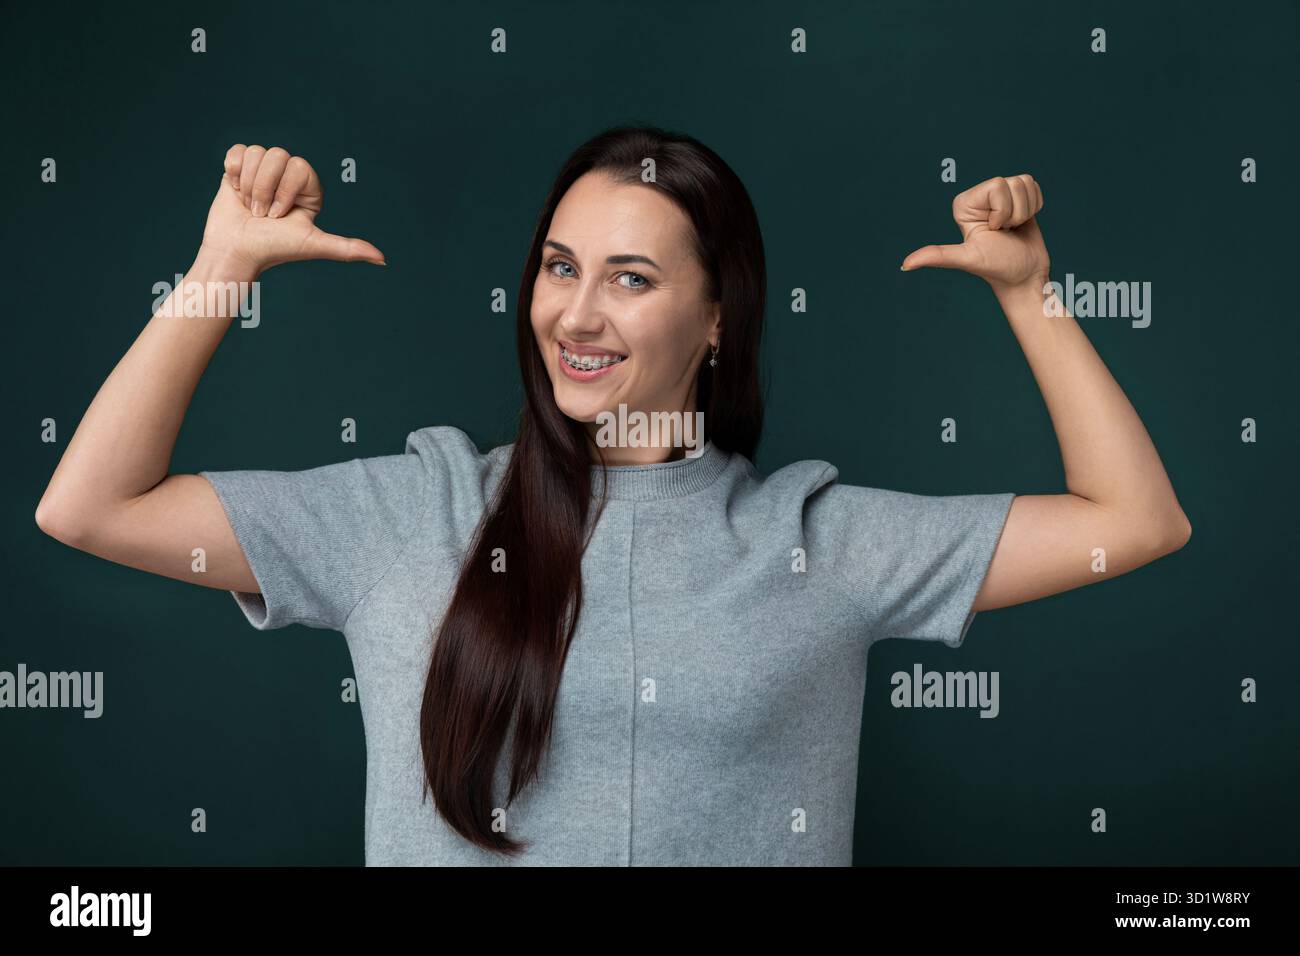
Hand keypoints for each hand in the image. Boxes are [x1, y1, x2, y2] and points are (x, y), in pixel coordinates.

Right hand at [199, 144, 384, 273]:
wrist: (235, 251)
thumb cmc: (274, 249)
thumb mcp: (313, 245)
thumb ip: (347, 248)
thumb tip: (382, 260)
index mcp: (309, 189)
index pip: (300, 166)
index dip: (285, 190)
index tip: (280, 216)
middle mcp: (289, 177)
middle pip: (277, 155)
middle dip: (264, 188)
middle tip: (262, 214)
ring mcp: (264, 171)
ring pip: (257, 153)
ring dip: (248, 185)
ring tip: (250, 206)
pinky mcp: (240, 168)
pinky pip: (238, 151)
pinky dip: (233, 173)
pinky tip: (236, 191)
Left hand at [900, 174, 1048, 293]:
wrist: (1023, 276)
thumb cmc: (997, 268)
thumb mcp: (967, 258)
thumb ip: (938, 255)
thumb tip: (904, 266)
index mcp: (963, 204)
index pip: (997, 185)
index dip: (1001, 211)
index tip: (992, 231)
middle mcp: (978, 197)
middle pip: (1011, 182)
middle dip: (1015, 211)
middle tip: (1004, 231)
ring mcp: (998, 196)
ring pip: (1024, 183)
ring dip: (1026, 210)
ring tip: (1013, 228)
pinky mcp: (1017, 198)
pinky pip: (1033, 185)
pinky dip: (1035, 206)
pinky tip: (1022, 223)